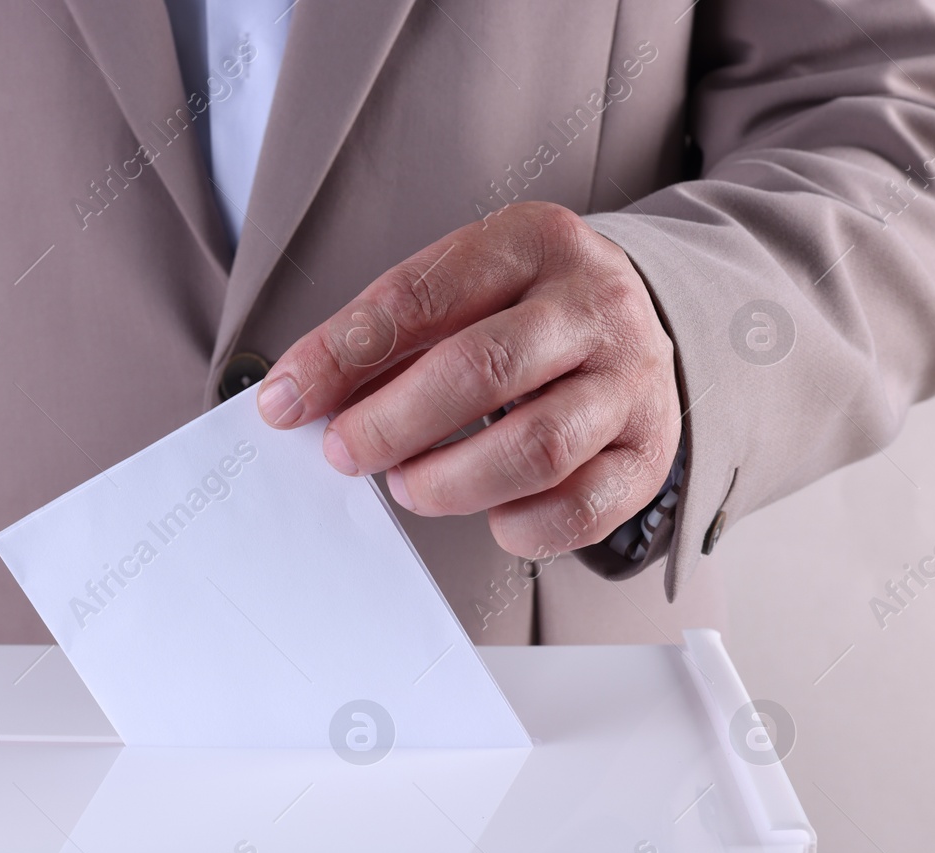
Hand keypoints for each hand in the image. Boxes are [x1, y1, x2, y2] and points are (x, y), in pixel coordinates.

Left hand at [256, 201, 679, 558]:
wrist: (633, 322)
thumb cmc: (519, 311)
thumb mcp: (456, 293)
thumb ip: (382, 340)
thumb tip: (296, 399)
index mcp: (530, 243)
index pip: (419, 297)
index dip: (341, 355)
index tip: (286, 402)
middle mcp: (592, 306)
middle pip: (482, 370)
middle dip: (392, 424)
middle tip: (345, 453)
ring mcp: (630, 380)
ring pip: (537, 447)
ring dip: (451, 481)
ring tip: (409, 485)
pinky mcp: (648, 451)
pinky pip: (581, 508)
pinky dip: (521, 526)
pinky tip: (488, 515)